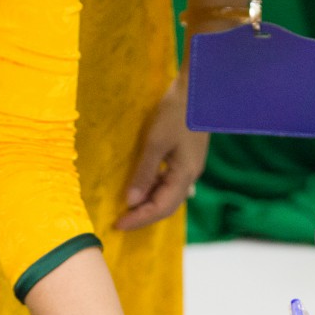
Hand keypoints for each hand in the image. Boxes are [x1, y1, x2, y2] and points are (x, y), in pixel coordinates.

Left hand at [115, 73, 210, 231]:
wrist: (197, 89)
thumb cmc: (176, 113)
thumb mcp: (155, 142)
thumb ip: (145, 173)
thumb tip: (132, 202)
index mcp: (184, 175)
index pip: (161, 208)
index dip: (140, 219)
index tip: (118, 224)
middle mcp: (190, 176)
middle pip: (167, 205)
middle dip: (144, 215)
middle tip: (121, 220)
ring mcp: (190, 167)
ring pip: (169, 194)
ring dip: (150, 202)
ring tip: (129, 206)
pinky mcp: (187, 158)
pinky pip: (170, 182)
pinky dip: (156, 189)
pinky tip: (146, 188)